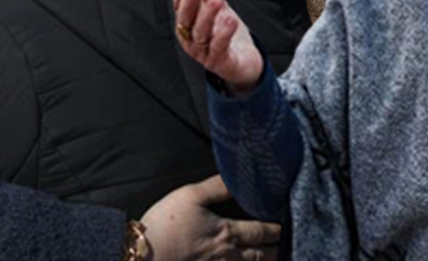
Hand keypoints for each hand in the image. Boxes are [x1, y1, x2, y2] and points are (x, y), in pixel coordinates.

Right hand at [141, 175, 280, 260]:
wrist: (140, 257)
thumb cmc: (164, 226)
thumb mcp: (190, 196)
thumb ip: (218, 186)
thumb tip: (238, 175)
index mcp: (226, 233)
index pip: (261, 232)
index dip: (276, 230)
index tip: (285, 227)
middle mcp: (227, 256)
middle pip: (260, 256)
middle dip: (275, 251)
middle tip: (287, 246)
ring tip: (272, 260)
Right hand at [174, 0, 264, 92]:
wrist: (243, 62)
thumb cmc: (225, 33)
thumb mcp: (218, 6)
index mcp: (187, 23)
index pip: (179, 4)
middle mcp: (190, 38)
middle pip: (186, 17)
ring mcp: (203, 52)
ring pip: (200, 32)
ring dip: (207, 15)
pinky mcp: (219, 62)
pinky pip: (219, 48)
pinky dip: (223, 34)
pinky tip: (230, 20)